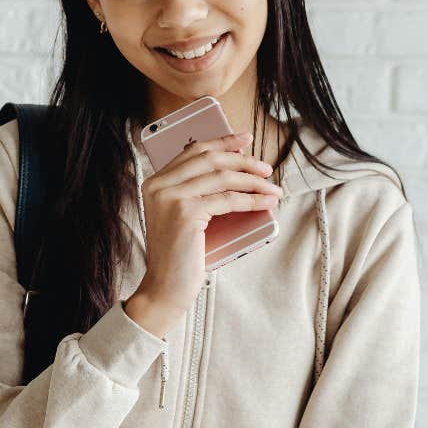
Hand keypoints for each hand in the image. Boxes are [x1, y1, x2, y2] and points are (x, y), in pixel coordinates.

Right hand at [135, 130, 282, 315]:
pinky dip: (251, 200)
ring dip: (253, 181)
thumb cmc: (178, 255)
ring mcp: (170, 198)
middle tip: (265, 167)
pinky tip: (265, 203)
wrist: (165, 287)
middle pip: (209, 159)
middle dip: (243, 160)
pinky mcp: (185, 213)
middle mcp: (159, 186)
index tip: (245, 140)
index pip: (193, 151)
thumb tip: (234, 171)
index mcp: (155, 182)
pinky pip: (227, 199)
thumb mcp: (182, 216)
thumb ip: (195, 192)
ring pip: (222, 178)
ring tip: (272, 188)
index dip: (222, 142)